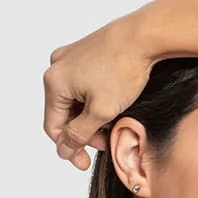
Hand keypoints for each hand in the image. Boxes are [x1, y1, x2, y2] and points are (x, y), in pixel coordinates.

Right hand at [43, 13, 152, 170]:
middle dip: (83, 132)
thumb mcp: (101, 111)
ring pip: (74, 100)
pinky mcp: (83, 52)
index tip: (85, 162)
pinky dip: (93, 100)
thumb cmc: (123, 70)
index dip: (69, 149)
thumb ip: (79, 134)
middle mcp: (56, 66)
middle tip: (105, 142)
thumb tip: (63, 150)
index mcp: (54, 81)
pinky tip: (111, 106)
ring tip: (111, 125)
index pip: (53, 127)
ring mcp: (69, 57)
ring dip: (89, 118)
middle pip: (63, 114)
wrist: (144, 35)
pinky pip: (81, 85)